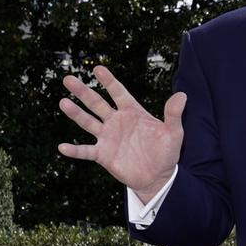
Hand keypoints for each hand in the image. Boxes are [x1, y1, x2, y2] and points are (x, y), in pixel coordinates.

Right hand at [58, 65, 185, 201]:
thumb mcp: (174, 133)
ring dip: (76, 113)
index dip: (108, 81)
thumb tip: (182, 95)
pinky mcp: (103, 154)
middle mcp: (116, 121)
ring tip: (63, 102)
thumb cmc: (166, 153)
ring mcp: (108, 137)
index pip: (118, 92)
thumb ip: (174, 115)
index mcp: (132, 112)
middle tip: (68, 79)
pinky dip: (75, 150)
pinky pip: (86, 151)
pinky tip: (63, 147)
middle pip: (97, 103)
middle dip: (83, 92)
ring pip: (88, 122)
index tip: (97, 68)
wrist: (158, 177)